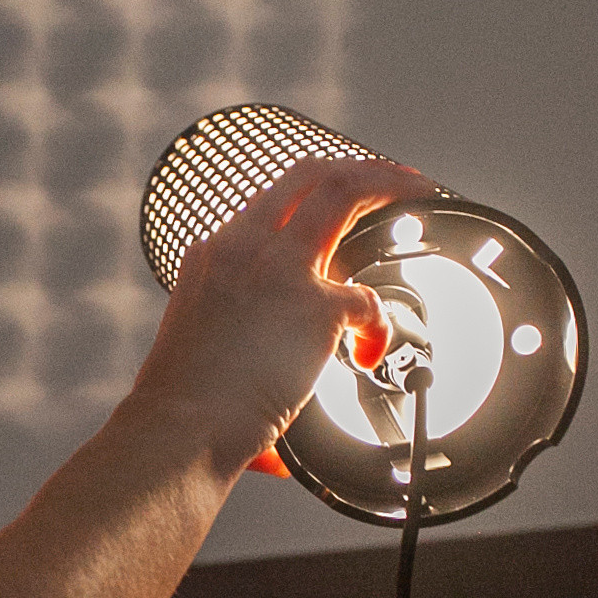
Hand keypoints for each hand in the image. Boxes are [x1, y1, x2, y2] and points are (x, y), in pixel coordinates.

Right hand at [132, 156, 426, 482]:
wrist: (179, 428)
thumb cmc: (182, 402)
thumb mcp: (196, 335)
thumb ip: (233, 320)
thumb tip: (265, 348)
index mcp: (214, 254)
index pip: (272, 201)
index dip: (315, 193)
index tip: (343, 200)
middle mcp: (244, 246)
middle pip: (311, 175)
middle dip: (365, 169)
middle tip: (398, 179)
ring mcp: (279, 269)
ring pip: (345, 191)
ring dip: (391, 187)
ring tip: (418, 196)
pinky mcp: (315, 306)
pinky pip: (370, 299)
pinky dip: (379, 326)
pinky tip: (370, 351)